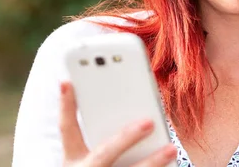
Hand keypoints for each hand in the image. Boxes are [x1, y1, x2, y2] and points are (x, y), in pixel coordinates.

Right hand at [59, 82, 176, 166]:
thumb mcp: (91, 158)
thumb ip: (105, 135)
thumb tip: (138, 112)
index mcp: (73, 161)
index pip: (67, 129)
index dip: (65, 105)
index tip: (66, 80)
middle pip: (103, 154)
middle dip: (125, 138)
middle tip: (148, 122)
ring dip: (151, 162)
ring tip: (172, 148)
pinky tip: (174, 166)